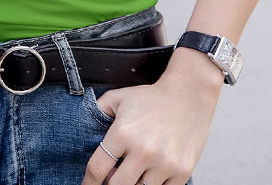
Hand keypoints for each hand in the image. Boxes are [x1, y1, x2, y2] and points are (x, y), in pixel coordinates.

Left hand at [80, 50, 223, 184]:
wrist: (188, 95)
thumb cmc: (151, 98)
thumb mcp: (119, 97)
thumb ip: (98, 110)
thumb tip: (83, 126)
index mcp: (123, 133)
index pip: (97, 168)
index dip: (88, 182)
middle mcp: (143, 151)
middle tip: (110, 181)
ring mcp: (164, 163)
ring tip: (133, 174)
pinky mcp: (182, 171)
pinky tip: (150, 177)